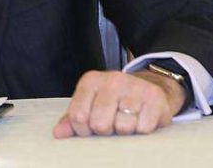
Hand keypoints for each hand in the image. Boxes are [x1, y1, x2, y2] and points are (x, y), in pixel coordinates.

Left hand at [53, 70, 185, 138]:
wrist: (148, 87)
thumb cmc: (114, 101)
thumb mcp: (91, 104)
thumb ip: (73, 119)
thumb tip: (58, 133)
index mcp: (91, 81)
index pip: (78, 116)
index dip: (84, 131)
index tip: (91, 129)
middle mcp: (111, 79)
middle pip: (100, 124)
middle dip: (106, 131)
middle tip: (113, 123)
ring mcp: (133, 86)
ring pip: (123, 127)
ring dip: (126, 131)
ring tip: (128, 120)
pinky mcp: (154, 97)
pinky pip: (143, 128)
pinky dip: (143, 130)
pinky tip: (142, 119)